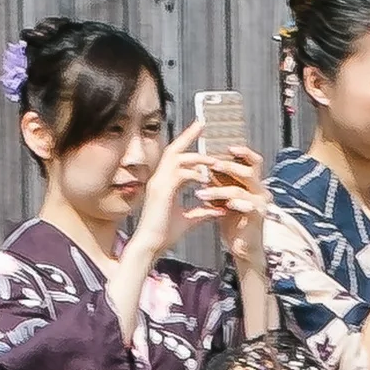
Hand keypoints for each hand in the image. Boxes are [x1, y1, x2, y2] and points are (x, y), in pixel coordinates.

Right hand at [127, 119, 206, 263]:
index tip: (200, 132)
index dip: (187, 143)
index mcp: (163, 182)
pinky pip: (179, 174)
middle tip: (203, 123)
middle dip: (188, 135)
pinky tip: (206, 178)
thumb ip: (203, 212)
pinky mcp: (161, 191)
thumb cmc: (164, 234)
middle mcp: (159, 179)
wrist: (150, 246)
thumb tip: (219, 209)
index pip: (175, 156)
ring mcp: (158, 183)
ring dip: (197, 157)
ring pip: (177, 159)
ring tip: (214, 160)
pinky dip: (194, 174)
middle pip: (173, 149)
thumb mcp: (189, 220)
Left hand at [191, 146, 269, 267]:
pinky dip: (234, 204)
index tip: (225, 146)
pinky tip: (223, 206)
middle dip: (229, 165)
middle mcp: (260, 190)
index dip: (242, 151)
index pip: (252, 160)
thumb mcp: (223, 199)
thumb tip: (203, 165)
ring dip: (219, 190)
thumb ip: (218, 183)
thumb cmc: (233, 223)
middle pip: (249, 170)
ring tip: (201, 192)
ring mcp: (261, 203)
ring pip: (241, 189)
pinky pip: (248, 206)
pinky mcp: (259, 216)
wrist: (243, 247)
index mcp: (253, 183)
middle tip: (211, 164)